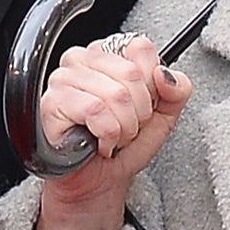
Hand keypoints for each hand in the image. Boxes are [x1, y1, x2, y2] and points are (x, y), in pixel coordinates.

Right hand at [32, 37, 191, 229]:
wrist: (100, 182)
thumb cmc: (124, 144)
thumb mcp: (164, 115)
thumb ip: (178, 89)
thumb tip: (165, 74)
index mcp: (107, 53)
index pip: (140, 47)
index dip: (151, 83)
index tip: (144, 104)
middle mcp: (81, 60)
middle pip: (130, 73)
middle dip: (139, 111)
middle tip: (127, 126)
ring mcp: (62, 79)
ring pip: (115, 94)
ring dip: (123, 127)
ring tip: (113, 136)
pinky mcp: (51, 103)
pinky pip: (95, 111)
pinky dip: (107, 134)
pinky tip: (99, 142)